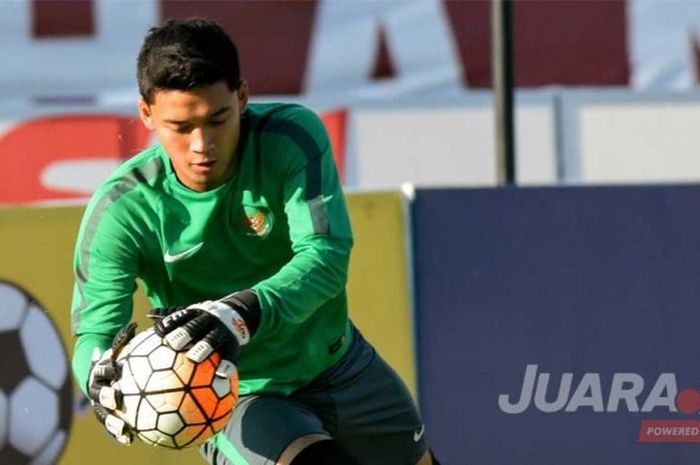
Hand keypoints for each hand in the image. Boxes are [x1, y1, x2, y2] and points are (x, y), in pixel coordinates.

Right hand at [87, 322, 136, 444]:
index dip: (107, 368)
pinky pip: (113, 426)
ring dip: (112, 422)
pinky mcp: (107, 416)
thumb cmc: (114, 357)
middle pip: (100, 393)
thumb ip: (124, 338)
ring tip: (123, 429)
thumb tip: (135, 323)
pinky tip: (131, 440)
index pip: (102, 368)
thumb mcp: (117, 347)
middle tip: (117, 397)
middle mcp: (96, 389)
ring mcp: (99, 404)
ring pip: (104, 414)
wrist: (100, 374)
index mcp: (99, 371)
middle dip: (107, 396)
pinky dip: (120, 433)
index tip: (115, 368)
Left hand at [149, 302, 245, 379]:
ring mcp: (221, 332)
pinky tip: (222, 375)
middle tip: (172, 343)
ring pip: (212, 339)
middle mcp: (208, 321)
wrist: (235, 314)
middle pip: (195, 326)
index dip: (170, 323)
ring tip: (194, 357)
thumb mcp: (190, 314)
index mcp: (195, 315)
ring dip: (203, 348)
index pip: (181, 317)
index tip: (158, 331)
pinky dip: (227, 365)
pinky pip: (231, 355)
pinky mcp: (233, 343)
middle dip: (184, 333)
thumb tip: (149, 314)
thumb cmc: (203, 320)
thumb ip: (171, 316)